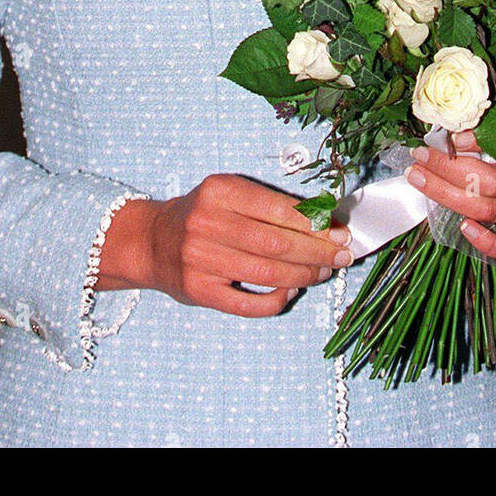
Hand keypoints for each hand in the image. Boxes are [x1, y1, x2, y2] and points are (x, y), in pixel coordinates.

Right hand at [96, 175, 352, 317]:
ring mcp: (200, 260)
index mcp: (219, 191)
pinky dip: (277, 299)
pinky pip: (248, 303)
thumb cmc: (202, 214)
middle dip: (317, 252)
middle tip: (342, 256)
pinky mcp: (198, 291)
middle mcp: (207, 223)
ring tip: (324, 272)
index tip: (340, 231)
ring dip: (305, 275)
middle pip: (276, 244)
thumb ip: (269, 204)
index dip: (315, 223)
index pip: (278, 209)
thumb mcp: (228, 194)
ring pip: (268, 274)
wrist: (152, 241)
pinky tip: (292, 290)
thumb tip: (324, 219)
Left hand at [403, 131, 495, 259]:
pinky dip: (486, 241)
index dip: (476, 141)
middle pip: (491, 181)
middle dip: (447, 169)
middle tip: (419, 157)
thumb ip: (475, 128)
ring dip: (446, 195)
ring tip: (419, 179)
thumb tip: (444, 131)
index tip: (446, 138)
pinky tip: (464, 227)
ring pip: (488, 209)